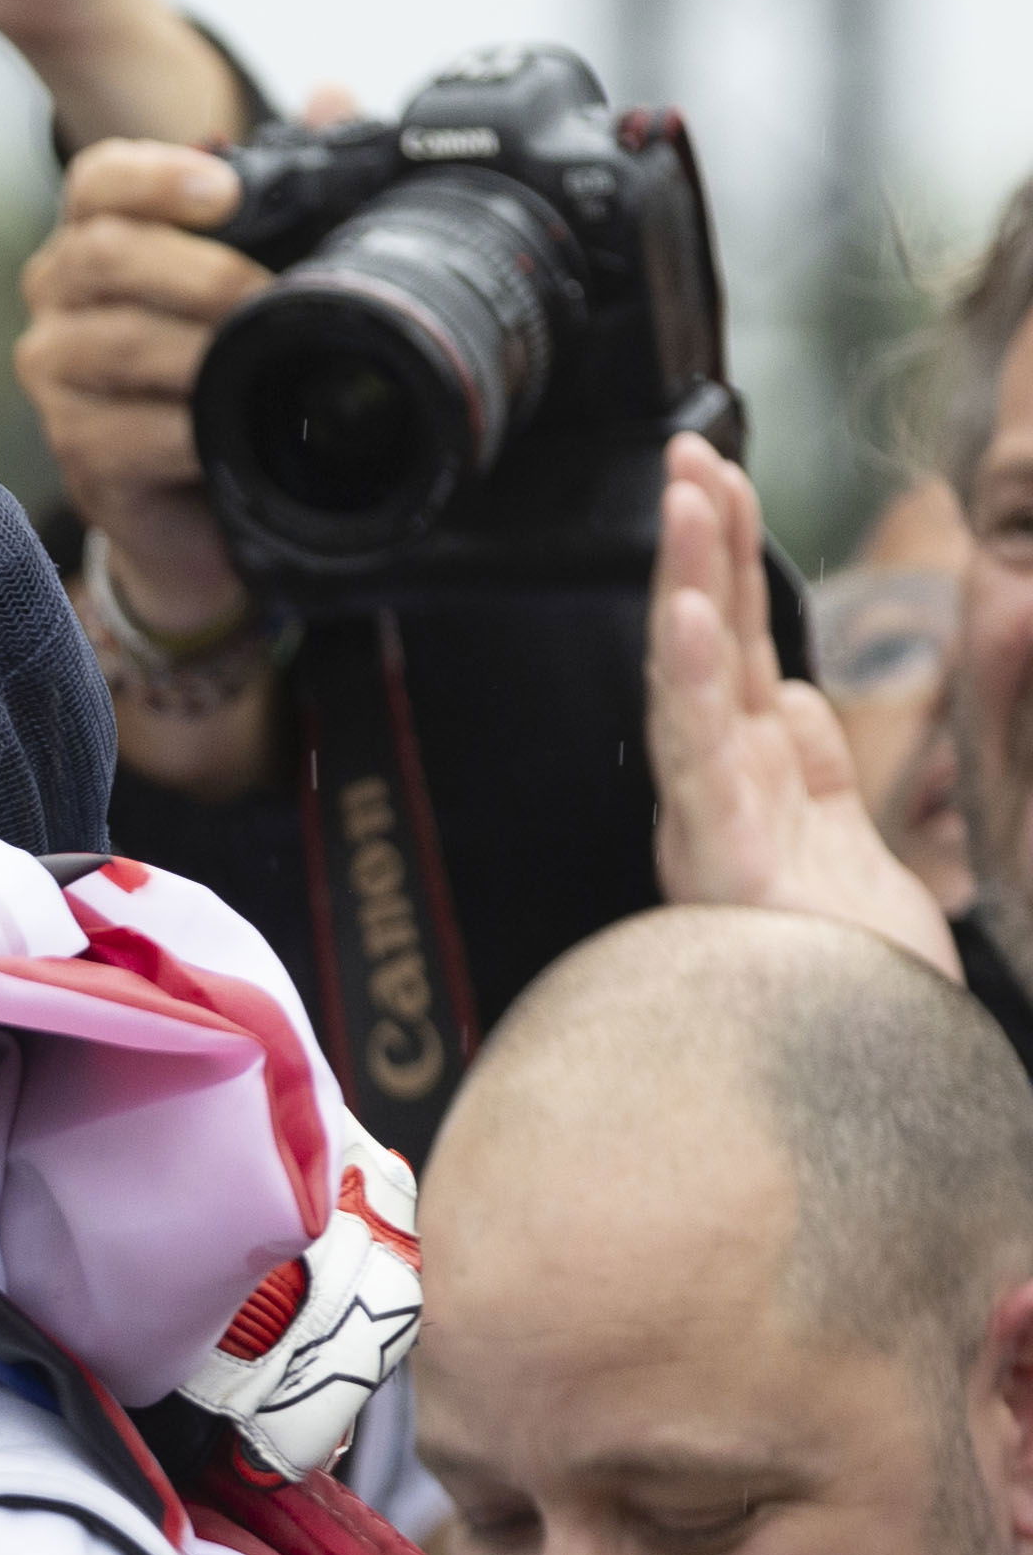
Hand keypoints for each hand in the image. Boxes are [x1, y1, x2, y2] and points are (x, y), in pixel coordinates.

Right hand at [15, 137, 260, 631]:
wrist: (206, 496)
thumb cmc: (228, 364)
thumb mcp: (263, 265)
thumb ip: (293, 180)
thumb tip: (335, 95)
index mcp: (97, 236)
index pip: (96, 181)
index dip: (154, 176)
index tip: (226, 189)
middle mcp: (58, 300)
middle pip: (102, 255)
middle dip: (196, 270)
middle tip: (265, 293)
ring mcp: (56, 378)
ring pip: (113, 343)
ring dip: (195, 350)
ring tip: (256, 361)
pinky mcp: (74, 450)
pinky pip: (123, 430)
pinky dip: (184, 428)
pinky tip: (222, 428)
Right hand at [649, 434, 964, 978]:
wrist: (875, 1098)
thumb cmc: (857, 996)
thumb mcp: (860, 858)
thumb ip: (818, 773)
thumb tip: (789, 695)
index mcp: (762, 801)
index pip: (738, 662)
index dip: (725, 573)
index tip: (718, 485)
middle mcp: (730, 814)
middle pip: (710, 658)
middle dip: (697, 553)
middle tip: (685, 457)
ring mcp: (722, 842)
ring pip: (694, 693)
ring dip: (684, 589)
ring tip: (683, 499)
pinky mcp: (728, 875)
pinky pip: (701, 767)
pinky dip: (684, 688)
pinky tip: (680, 618)